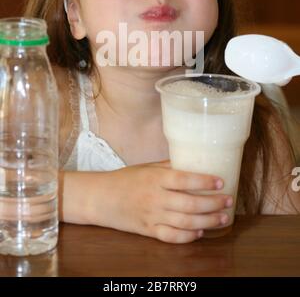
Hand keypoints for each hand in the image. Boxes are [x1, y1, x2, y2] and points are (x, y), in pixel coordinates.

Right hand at [93, 161, 232, 243]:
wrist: (101, 198)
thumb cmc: (125, 179)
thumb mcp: (147, 167)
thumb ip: (169, 166)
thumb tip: (193, 161)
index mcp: (156, 178)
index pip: (185, 179)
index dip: (205, 181)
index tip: (221, 181)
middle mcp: (156, 198)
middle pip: (190, 203)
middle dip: (213, 203)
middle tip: (228, 200)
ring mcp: (152, 216)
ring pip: (185, 222)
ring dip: (208, 221)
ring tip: (223, 218)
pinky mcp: (148, 231)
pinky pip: (172, 237)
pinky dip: (187, 236)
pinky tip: (199, 232)